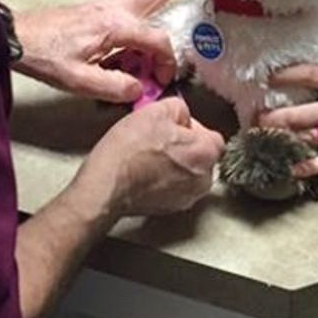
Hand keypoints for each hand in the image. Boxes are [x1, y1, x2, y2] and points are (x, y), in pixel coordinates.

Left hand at [13, 0, 199, 102]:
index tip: (160, 80)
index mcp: (116, 26)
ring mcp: (101, 4)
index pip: (157, 41)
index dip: (166, 63)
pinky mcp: (91, 6)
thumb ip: (114, 87)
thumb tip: (139, 89)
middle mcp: (112, 9)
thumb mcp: (80, 80)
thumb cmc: (46, 57)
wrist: (16, 39)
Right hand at [75, 97, 223, 217]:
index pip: (211, 135)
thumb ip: (178, 108)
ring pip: (187, 173)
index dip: (190, 126)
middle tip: (156, 139)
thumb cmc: (129, 151)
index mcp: (206, 152)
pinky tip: (142, 173)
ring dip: (173, 165)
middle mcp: (204, 178)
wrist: (106, 184)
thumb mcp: (154, 110)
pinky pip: (173, 189)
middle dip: (182, 147)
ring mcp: (188, 197)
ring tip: (146, 157)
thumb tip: (180, 113)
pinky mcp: (170, 209)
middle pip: (200, 156)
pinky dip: (161, 181)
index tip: (171, 124)